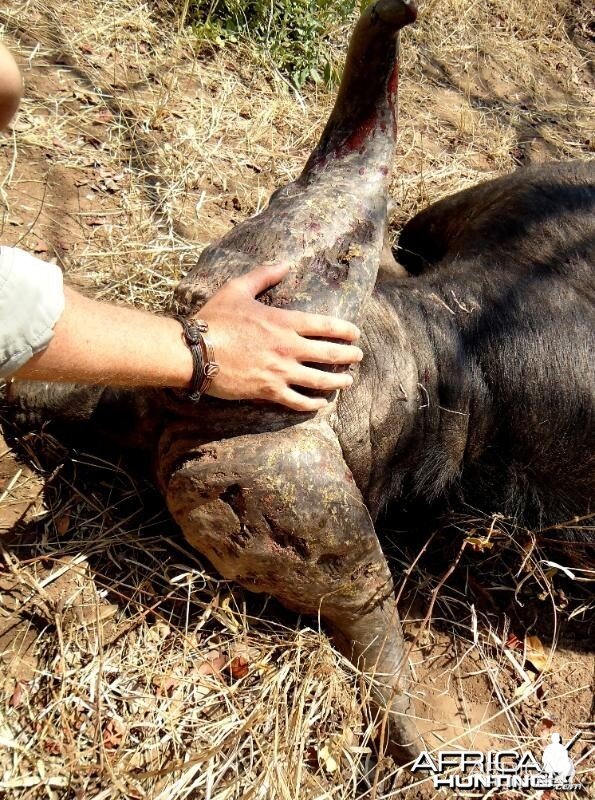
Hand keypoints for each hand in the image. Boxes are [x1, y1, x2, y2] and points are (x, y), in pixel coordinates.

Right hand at [198, 262, 362, 410]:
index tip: (355, 333)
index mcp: (284, 323)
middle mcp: (288, 348)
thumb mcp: (238, 288)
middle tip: (358, 357)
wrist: (194, 351)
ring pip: (319, 380)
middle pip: (329, 354)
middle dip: (348, 356)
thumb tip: (285, 264)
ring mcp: (280, 372)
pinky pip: (298, 401)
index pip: (325, 326)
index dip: (345, 330)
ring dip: (338, 381)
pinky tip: (321, 403)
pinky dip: (313, 404)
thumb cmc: (215, 318)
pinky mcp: (268, 391)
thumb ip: (264, 275)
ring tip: (348, 381)